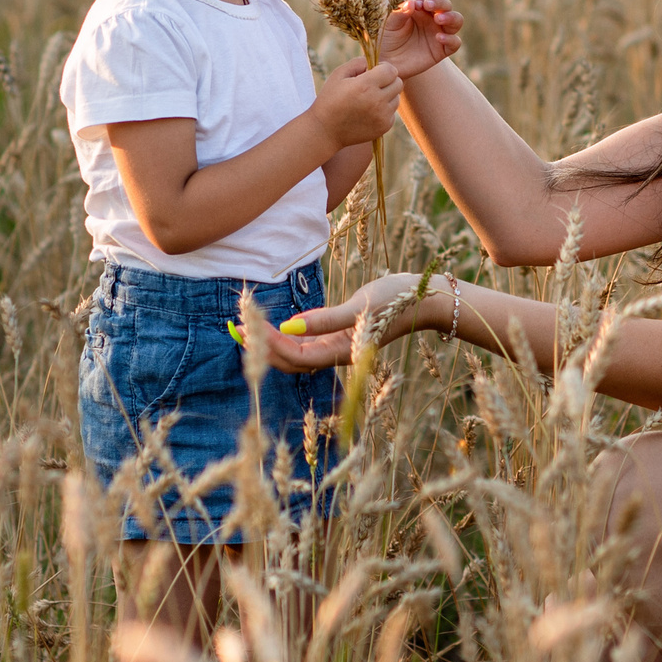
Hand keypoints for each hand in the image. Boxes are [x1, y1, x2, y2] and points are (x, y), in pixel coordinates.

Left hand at [258, 273, 422, 369]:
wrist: (426, 300)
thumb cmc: (398, 300)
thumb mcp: (362, 305)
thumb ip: (326, 319)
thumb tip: (289, 326)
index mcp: (341, 351)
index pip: (295, 355)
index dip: (268, 343)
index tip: (248, 325)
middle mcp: (336, 354)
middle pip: (289, 360)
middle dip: (261, 346)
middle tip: (236, 326)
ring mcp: (337, 346)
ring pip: (294, 354)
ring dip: (269, 342)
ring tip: (246, 326)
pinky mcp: (339, 336)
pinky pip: (304, 343)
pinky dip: (284, 337)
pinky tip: (272, 325)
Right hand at [308, 58, 402, 145]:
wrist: (325, 130)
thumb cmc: (330, 99)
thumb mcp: (338, 75)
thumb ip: (358, 63)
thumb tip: (373, 62)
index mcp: (365, 85)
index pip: (391, 70)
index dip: (384, 68)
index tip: (374, 71)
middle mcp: (377, 101)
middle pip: (398, 83)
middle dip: (388, 80)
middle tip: (374, 84)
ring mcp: (382, 115)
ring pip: (397, 98)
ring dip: (387, 95)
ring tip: (370, 98)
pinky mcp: (384, 127)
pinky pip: (392, 112)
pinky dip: (385, 110)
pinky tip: (369, 111)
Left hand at [379, 0, 463, 78]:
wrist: (386, 64)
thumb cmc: (385, 40)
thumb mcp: (388, 25)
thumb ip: (399, 14)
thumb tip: (411, 3)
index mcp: (419, 10)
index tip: (417, 3)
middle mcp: (432, 19)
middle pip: (446, 5)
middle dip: (440, 3)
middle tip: (429, 6)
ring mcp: (439, 33)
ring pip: (456, 21)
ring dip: (450, 17)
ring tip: (439, 19)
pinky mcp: (442, 50)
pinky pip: (455, 43)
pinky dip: (451, 39)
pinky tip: (439, 37)